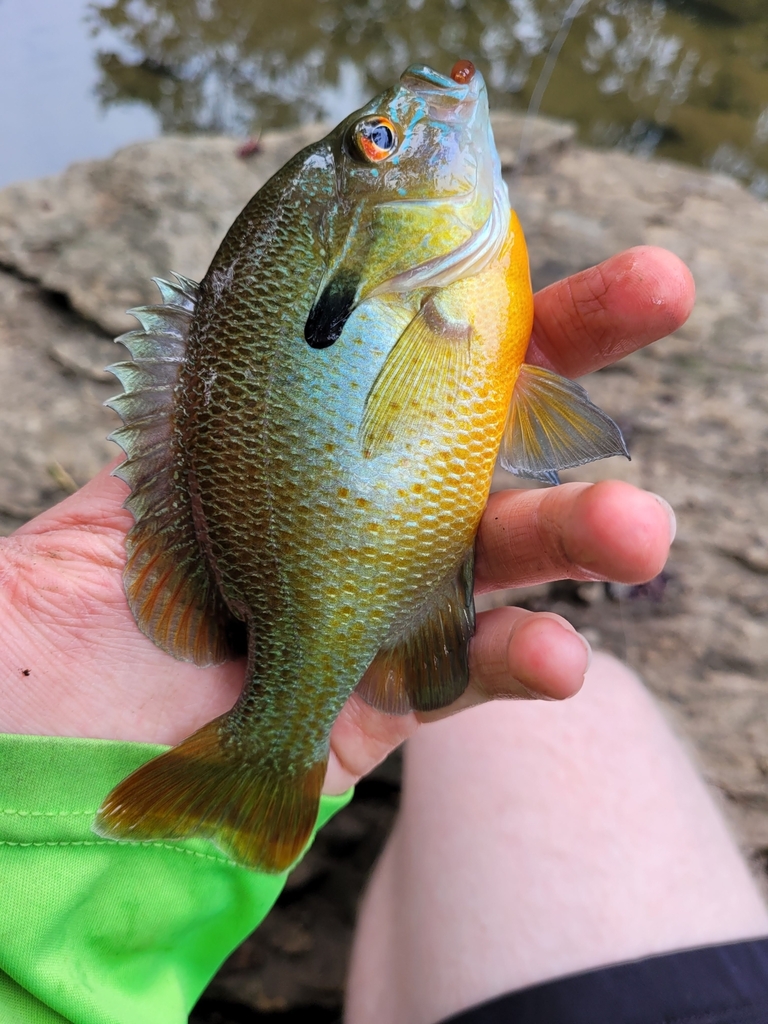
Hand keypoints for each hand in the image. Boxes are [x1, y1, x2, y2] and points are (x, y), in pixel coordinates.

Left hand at [0, 245, 692, 795]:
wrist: (40, 797)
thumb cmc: (42, 653)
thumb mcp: (94, 518)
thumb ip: (159, 430)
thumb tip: (202, 312)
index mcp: (278, 448)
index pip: (387, 350)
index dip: (474, 288)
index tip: (532, 232)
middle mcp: (339, 512)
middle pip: (476, 425)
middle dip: (576, 360)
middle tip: (665, 289)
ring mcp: (373, 604)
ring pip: (500, 548)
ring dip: (580, 531)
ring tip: (640, 532)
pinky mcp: (386, 699)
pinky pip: (473, 673)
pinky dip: (524, 662)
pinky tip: (561, 658)